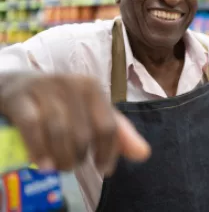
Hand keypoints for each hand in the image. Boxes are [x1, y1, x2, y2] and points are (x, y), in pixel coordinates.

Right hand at [0, 73, 149, 173]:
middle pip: (83, 134)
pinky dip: (39, 150)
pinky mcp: (21, 98)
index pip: (109, 127)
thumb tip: (144, 154)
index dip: (108, 153)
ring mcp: (45, 89)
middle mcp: (72, 84)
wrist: (19, 86)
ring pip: (60, 132)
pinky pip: (33, 128)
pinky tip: (42, 163)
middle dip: (79, 158)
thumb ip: (119, 133)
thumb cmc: (63, 104)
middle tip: (72, 166)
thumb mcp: (93, 113)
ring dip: (60, 158)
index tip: (104, 169)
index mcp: (93, 88)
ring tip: (58, 168)